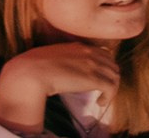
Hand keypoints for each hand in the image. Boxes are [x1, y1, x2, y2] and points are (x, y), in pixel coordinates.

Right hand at [0, 43, 122, 127]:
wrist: (33, 71)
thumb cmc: (37, 66)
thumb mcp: (54, 56)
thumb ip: (65, 59)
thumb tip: (65, 70)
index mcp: (79, 46)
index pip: (104, 53)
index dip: (105, 67)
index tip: (99, 78)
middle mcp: (89, 52)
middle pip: (112, 64)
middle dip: (110, 78)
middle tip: (102, 90)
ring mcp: (92, 64)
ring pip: (115, 75)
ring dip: (111, 88)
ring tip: (102, 98)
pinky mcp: (93, 78)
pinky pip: (111, 87)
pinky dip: (109, 96)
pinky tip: (99, 102)